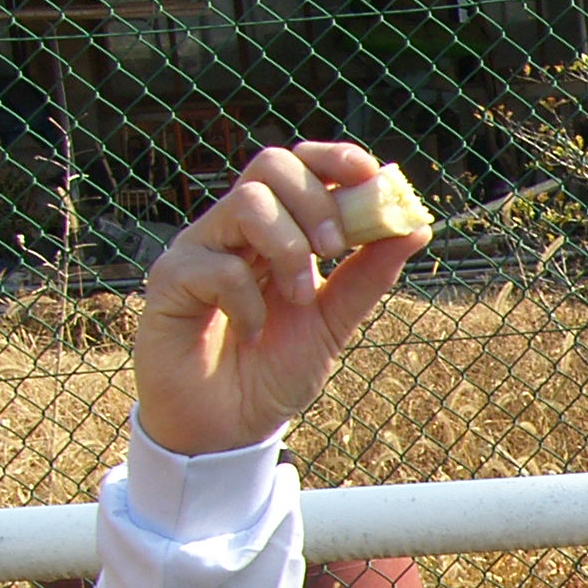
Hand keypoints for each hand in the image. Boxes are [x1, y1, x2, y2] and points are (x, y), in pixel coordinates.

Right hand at [134, 143, 428, 457]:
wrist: (227, 429)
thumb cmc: (272, 371)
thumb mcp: (334, 323)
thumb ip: (368, 276)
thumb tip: (417, 227)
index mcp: (275, 230)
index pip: (298, 166)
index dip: (333, 159)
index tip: (368, 174)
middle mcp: (235, 229)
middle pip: (270, 165)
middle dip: (316, 202)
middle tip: (335, 251)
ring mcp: (200, 249)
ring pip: (247, 204)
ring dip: (288, 250)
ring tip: (299, 299)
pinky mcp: (170, 279)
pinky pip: (217, 266)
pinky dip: (249, 301)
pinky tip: (251, 332)